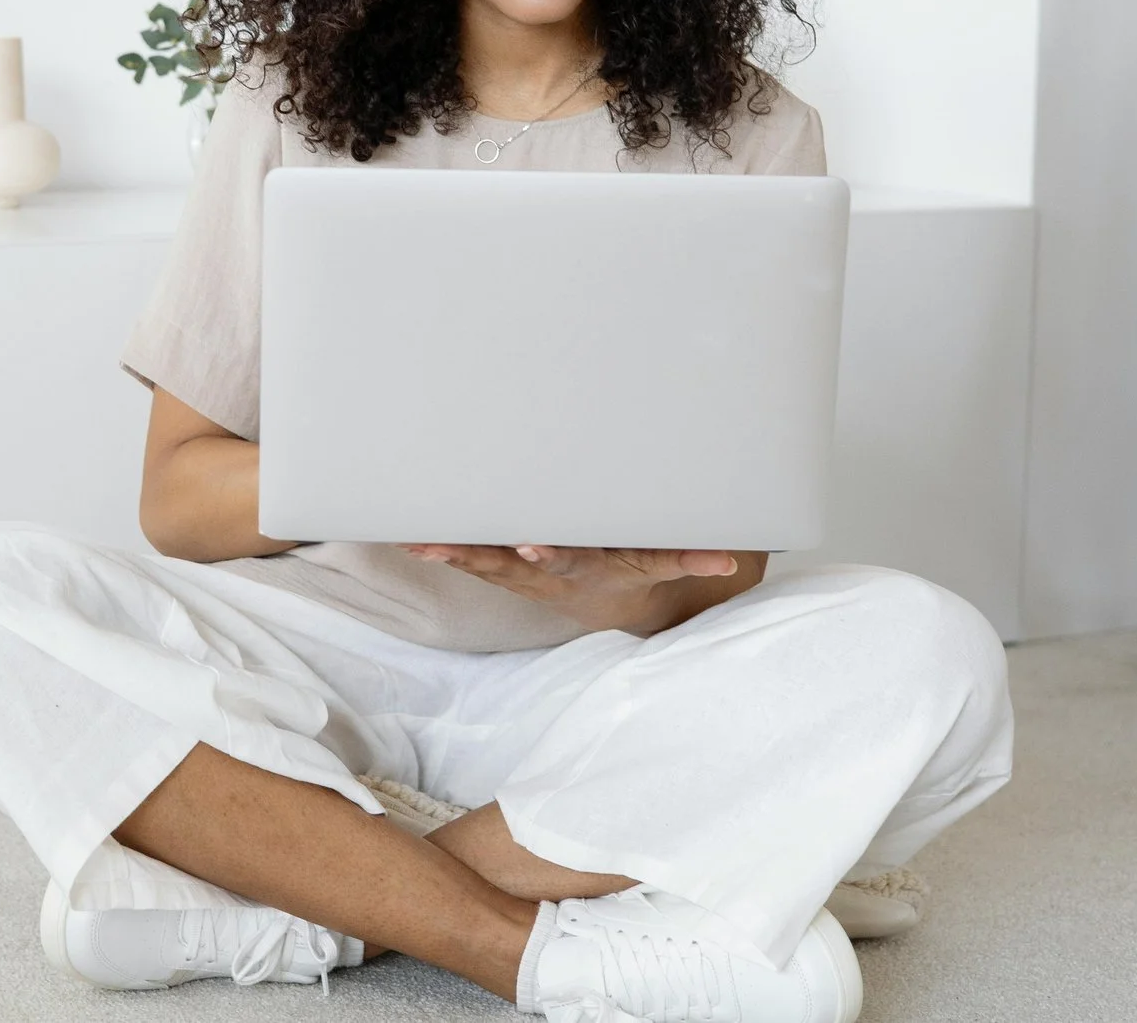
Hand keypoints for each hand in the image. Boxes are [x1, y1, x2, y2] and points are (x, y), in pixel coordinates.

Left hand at [397, 544, 752, 636]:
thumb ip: (691, 556)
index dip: (547, 555)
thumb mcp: (664, 563)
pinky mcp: (505, 565)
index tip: (530, 546)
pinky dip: (442, 548)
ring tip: (413, 541)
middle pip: (505, 564)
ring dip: (447, 552)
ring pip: (480, 562)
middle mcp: (546, 573)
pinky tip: (408, 535)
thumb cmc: (636, 568)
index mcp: (584, 568)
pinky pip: (470, 557)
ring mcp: (522, 572)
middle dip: (474, 555)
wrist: (614, 600)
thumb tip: (729, 557)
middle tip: (440, 546)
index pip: (564, 561)